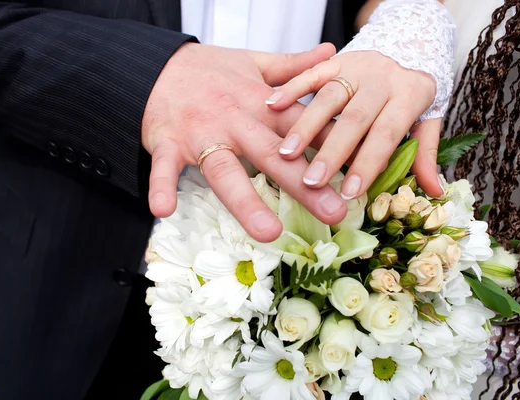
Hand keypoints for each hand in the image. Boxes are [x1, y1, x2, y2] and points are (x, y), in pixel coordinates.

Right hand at [142, 42, 346, 242]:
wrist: (158, 65)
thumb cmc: (209, 70)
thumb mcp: (254, 62)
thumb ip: (293, 66)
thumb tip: (332, 53)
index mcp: (259, 104)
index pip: (302, 126)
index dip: (333, 146)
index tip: (361, 170)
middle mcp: (234, 121)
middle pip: (273, 155)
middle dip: (305, 184)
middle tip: (335, 212)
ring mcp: (201, 134)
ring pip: (225, 170)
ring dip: (246, 200)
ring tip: (268, 232)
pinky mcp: (168, 144)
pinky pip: (163, 168)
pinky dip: (162, 187)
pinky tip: (164, 209)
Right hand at [266, 51, 444, 199]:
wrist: (408, 42)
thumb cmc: (412, 90)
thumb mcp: (428, 116)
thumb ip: (426, 152)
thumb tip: (434, 190)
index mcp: (409, 95)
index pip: (386, 134)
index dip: (368, 163)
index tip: (350, 192)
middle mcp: (382, 79)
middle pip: (354, 119)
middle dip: (332, 152)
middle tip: (313, 181)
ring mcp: (356, 68)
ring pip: (328, 97)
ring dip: (305, 126)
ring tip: (286, 154)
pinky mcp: (335, 60)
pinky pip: (311, 73)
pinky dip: (291, 88)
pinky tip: (273, 106)